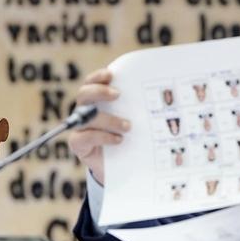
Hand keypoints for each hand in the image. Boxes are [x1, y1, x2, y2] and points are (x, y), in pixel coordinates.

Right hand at [68, 68, 129, 185]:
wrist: (120, 165)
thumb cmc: (128, 137)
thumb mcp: (133, 120)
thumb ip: (137, 107)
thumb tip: (161, 94)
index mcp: (96, 100)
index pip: (91, 82)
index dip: (98, 77)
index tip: (111, 74)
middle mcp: (85, 111)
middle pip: (83, 95)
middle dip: (99, 92)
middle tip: (118, 95)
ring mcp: (79, 127)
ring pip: (86, 117)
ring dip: (108, 119)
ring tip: (127, 126)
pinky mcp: (78, 144)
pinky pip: (84, 137)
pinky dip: (103, 137)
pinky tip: (118, 140)